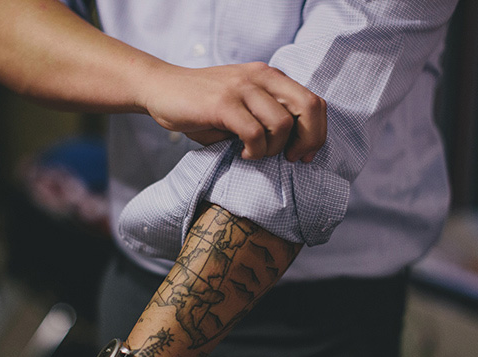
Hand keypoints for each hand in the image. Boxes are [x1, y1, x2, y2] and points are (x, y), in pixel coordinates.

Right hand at [142, 61, 326, 162]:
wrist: (161, 88)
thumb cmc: (202, 104)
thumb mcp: (242, 105)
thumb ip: (266, 117)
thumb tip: (293, 147)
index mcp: (270, 77)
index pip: (314, 101)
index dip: (317, 132)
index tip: (303, 154)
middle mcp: (261, 77)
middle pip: (309, 107)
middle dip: (308, 140)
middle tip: (291, 158)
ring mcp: (242, 88)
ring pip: (282, 124)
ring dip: (273, 149)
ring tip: (255, 153)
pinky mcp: (223, 103)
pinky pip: (254, 133)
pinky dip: (254, 150)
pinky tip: (243, 153)